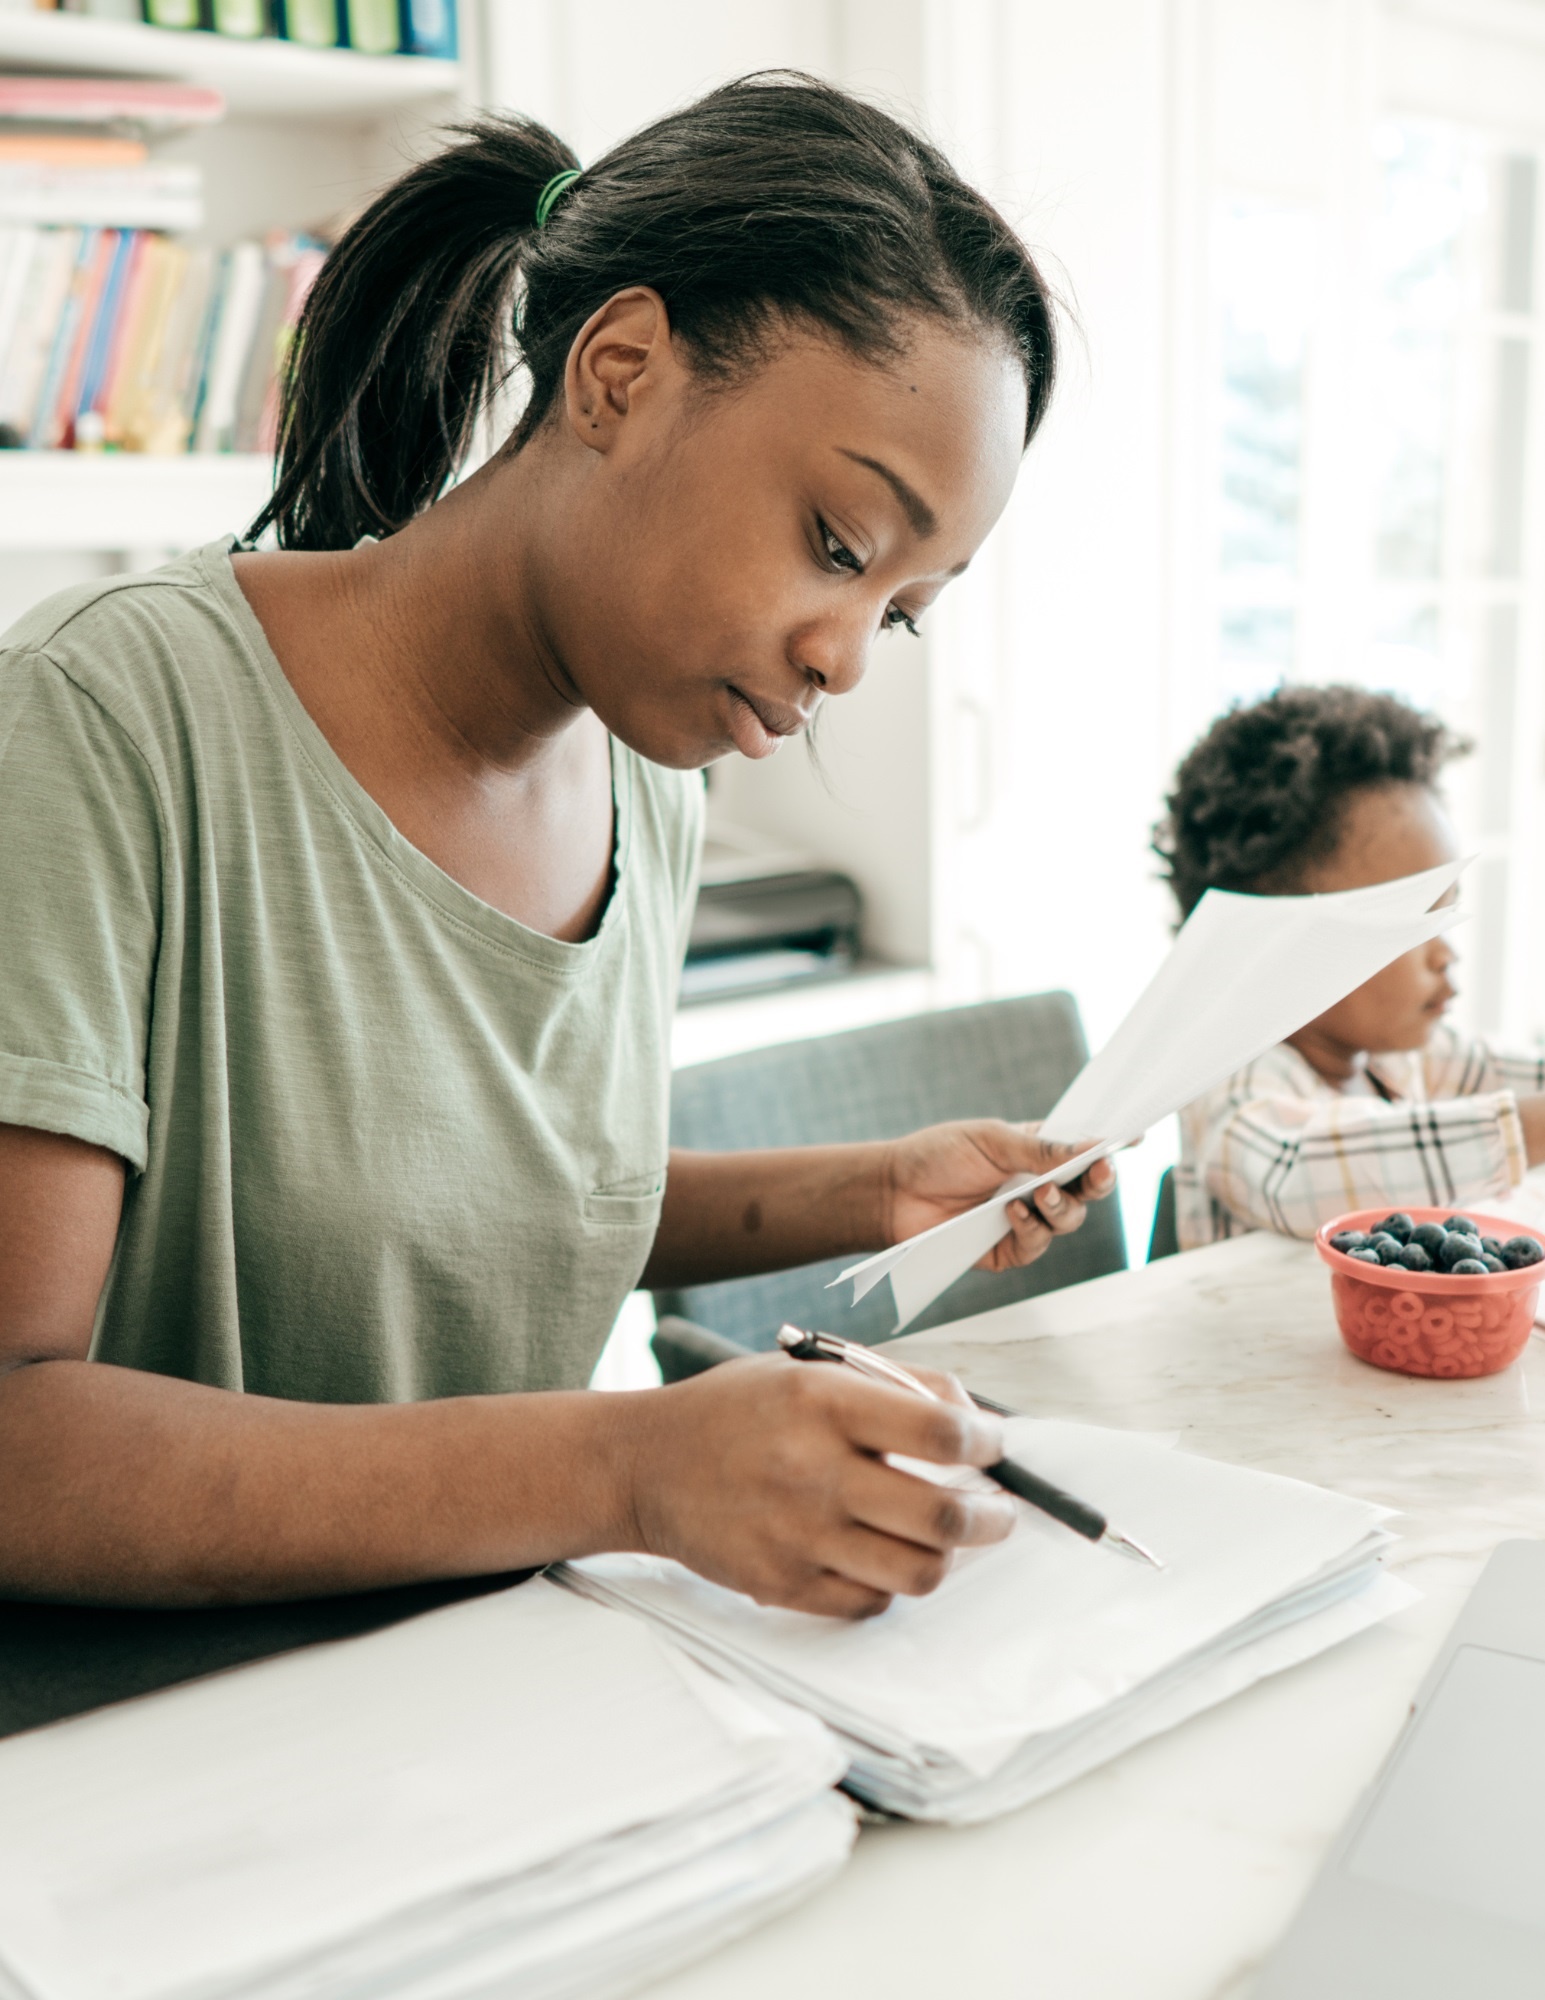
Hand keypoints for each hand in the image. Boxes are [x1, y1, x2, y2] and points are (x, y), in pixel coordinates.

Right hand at [621, 1353, 1016, 1616]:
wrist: (646, 1464)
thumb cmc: (738, 1410)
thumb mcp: (810, 1368)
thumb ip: (897, 1384)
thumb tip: (975, 1419)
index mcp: (823, 1402)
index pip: (940, 1434)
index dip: (987, 1444)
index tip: (994, 1446)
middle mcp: (813, 1471)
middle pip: (943, 1517)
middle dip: (992, 1517)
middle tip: (998, 1509)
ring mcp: (798, 1537)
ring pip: (918, 1572)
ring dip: (946, 1554)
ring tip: (943, 1534)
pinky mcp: (782, 1585)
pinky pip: (872, 1603)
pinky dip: (891, 1583)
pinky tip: (882, 1554)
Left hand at [882, 1118, 1116, 1272]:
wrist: (893, 1192)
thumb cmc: (939, 1156)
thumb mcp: (992, 1141)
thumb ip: (1041, 1148)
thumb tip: (1092, 1144)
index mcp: (1038, 1151)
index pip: (1084, 1149)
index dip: (1111, 1146)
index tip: (1133, 1138)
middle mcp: (1038, 1186)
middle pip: (1088, 1190)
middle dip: (1099, 1181)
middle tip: (1098, 1171)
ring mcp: (1027, 1220)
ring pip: (1069, 1220)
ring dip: (1061, 1207)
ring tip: (1038, 1194)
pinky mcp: (1009, 1249)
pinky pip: (1037, 1244)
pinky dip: (1031, 1228)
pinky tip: (1012, 1213)